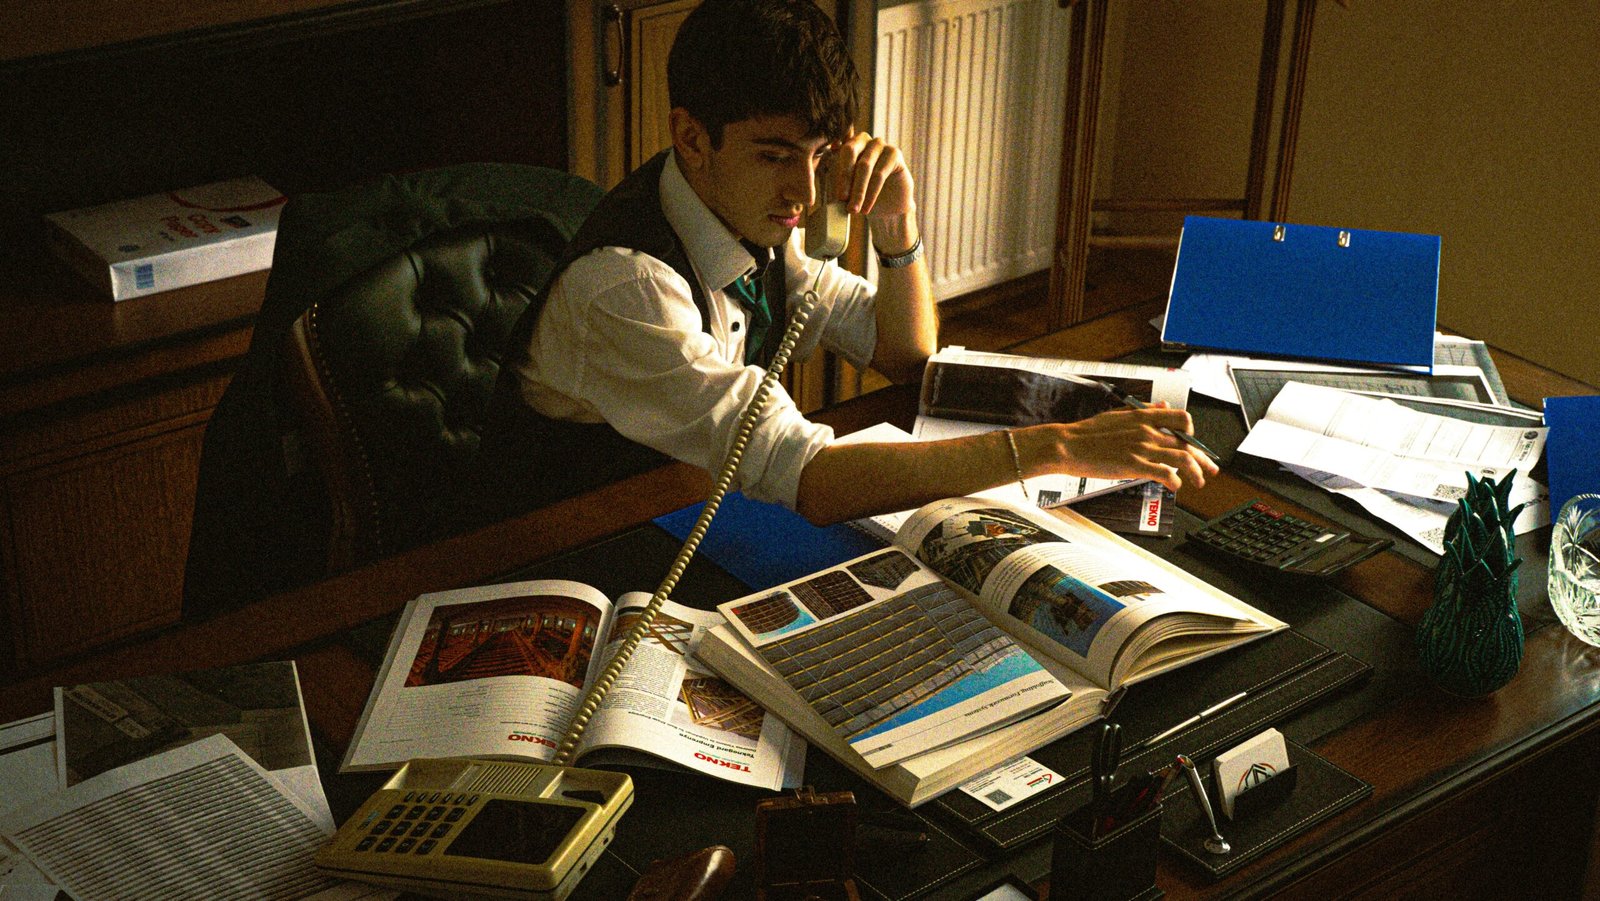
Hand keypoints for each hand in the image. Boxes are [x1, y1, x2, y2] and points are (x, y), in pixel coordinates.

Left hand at [825, 130, 915, 225]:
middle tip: (841, 200)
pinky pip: (880, 173)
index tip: (828, 171)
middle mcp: (863, 139)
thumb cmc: (861, 196)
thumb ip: (831, 178)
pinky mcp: (894, 153)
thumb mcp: (843, 187)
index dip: (830, 156)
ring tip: (853, 210)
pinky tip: (866, 208)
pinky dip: (871, 193)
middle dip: (844, 177)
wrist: (887, 208)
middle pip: (850, 151)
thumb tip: (812, 178)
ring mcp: (880, 144)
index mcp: (847, 143)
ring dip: (858, 190)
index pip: (836, 147)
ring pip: (864, 165)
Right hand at [1039, 406, 1218, 492]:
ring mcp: (1142, 448)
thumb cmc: (1087, 433)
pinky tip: (1175, 487)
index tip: (1193, 444)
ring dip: (1196, 472)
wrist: (1067, 445)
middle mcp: (1147, 431)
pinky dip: (1175, 481)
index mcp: (1143, 417)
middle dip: (1203, 458)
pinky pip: (1165, 473)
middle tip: (1210, 469)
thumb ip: (1142, 411)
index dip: (1193, 433)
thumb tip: (1162, 406)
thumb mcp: (1117, 414)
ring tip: (1198, 482)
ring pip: (1182, 458)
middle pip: (1187, 443)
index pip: (1182, 419)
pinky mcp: (1134, 465)